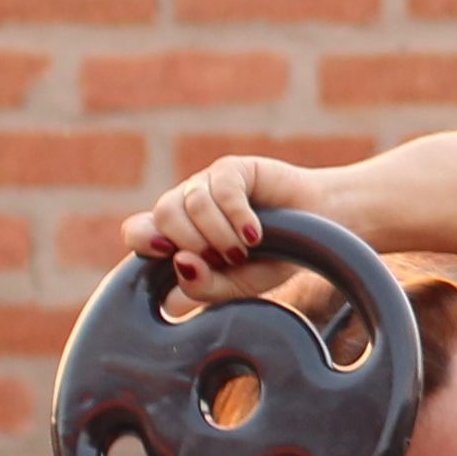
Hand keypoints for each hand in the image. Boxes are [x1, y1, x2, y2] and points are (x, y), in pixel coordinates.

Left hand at [126, 156, 306, 276]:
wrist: (319, 232)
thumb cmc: (274, 258)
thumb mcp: (237, 286)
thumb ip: (203, 286)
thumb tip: (179, 264)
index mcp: (178, 234)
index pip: (138, 229)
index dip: (144, 239)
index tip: (171, 255)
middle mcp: (187, 205)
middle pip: (164, 215)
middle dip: (195, 244)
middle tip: (227, 259)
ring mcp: (209, 183)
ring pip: (193, 204)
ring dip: (219, 235)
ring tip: (245, 249)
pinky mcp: (233, 169)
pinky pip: (223, 190)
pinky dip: (238, 218)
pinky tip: (255, 233)